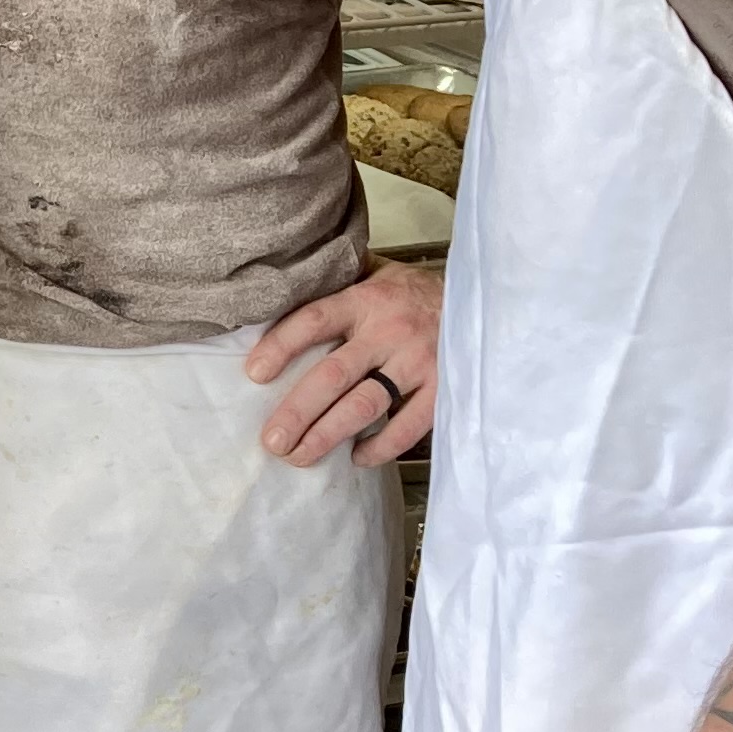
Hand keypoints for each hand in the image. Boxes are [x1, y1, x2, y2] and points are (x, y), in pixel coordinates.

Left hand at [246, 259, 440, 465]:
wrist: (478, 299)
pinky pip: (408, 425)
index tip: (254, 373)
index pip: (314, 321)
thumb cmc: (413, 291)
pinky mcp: (443, 387)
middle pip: (333, 375)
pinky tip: (356, 458)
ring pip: (364, 405)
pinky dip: (381, 447)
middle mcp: (389, 331)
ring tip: (299, 455)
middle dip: (297, 411)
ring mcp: (417, 361)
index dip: (281, 346)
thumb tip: (282, 289)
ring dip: (328, 434)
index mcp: (365, 300)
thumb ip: (337, 282)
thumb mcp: (375, 273)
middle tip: (272, 440)